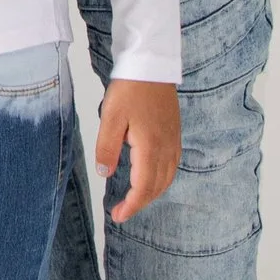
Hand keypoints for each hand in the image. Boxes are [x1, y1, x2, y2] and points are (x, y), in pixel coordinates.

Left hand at [94, 79, 180, 221]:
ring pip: (167, 178)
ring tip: (133, 198)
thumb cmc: (131, 88)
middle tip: (120, 211)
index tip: (118, 215)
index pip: (143, 187)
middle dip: (139, 202)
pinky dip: (160, 179)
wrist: (151, 64)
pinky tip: (149, 177)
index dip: (132, 205)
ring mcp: (173, 141)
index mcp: (151, 147)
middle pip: (157, 186)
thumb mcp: (111, 117)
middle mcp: (167, 148)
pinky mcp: (174, 133)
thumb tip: (105, 173)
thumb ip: (107, 148)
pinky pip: (171, 165)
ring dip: (151, 192)